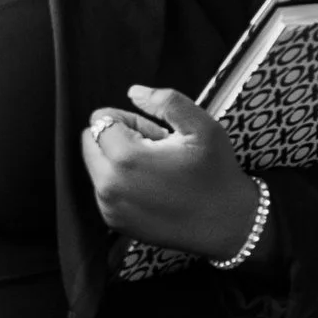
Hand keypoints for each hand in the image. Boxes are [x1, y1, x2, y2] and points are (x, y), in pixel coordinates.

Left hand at [80, 84, 262, 260]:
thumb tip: (134, 92)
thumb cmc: (217, 173)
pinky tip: (154, 188)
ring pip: (95, 165)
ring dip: (119, 161)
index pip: (101, 119)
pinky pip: (104, 188)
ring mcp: (109, 207)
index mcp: (125, 158)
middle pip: (90, 141)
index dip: (130, 120)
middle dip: (118, 138)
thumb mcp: (202, 126)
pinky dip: (122, 182)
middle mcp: (109, 185)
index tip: (156, 134)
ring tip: (157, 170)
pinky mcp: (114, 222)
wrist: (228, 224)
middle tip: (155, 150)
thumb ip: (165, 101)